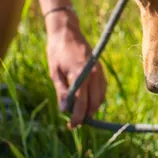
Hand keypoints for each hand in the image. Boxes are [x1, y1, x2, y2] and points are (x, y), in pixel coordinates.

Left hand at [46, 11, 106, 127]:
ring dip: (93, 107)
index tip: (71, 126)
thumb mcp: (54, 72)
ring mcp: (99, 71)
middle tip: (75, 123)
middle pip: (94, 102)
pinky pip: (102, 88)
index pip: (81, 102)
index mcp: (80, 74)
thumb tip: (64, 110)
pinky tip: (87, 101)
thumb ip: (61, 91)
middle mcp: (93, 73)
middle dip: (86, 115)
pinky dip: (97, 98)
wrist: (67, 32)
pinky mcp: (100, 69)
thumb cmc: (57, 52)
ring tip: (80, 114)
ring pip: (101, 96)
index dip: (77, 116)